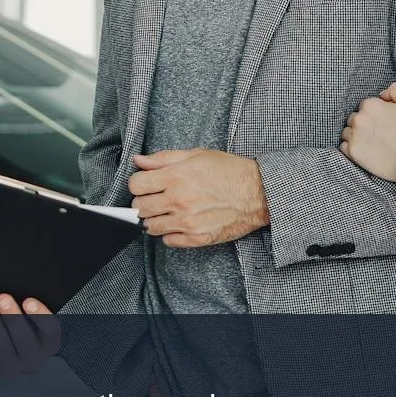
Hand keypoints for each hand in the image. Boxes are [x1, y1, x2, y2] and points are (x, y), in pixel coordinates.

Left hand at [0, 294, 59, 377]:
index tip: (28, 300)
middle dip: (12, 317)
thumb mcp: (29, 317)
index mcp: (49, 345)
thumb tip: (16, 288)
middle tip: (2, 297)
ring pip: (2, 346)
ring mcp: (12, 368)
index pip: (51, 331)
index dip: (41, 316)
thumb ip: (26, 307)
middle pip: (25, 341)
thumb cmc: (18, 325)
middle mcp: (33, 360)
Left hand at [128, 149, 267, 247]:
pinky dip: (169, 233)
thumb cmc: (229, 171)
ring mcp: (188, 222)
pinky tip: (179, 223)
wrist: (259, 193)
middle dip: (143, 201)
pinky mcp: (198, 239)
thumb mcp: (196, 155)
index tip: (145, 183)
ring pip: (151, 227)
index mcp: (176, 177)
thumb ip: (163, 158)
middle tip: (154, 198)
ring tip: (166, 210)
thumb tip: (138, 161)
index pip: (136, 185)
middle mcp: (179, 201)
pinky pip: (169, 241)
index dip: (138, 183)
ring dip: (154, 219)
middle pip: (139, 208)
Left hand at [340, 82, 395, 182]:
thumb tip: (384, 94)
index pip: (369, 104)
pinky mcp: (353, 153)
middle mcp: (359, 119)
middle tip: (382, 131)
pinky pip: (345, 146)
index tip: (388, 120)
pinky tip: (366, 149)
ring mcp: (354, 136)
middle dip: (367, 122)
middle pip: (357, 116)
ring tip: (374, 141)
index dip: (379, 112)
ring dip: (358, 134)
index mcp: (371, 105)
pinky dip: (353, 146)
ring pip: (349, 130)